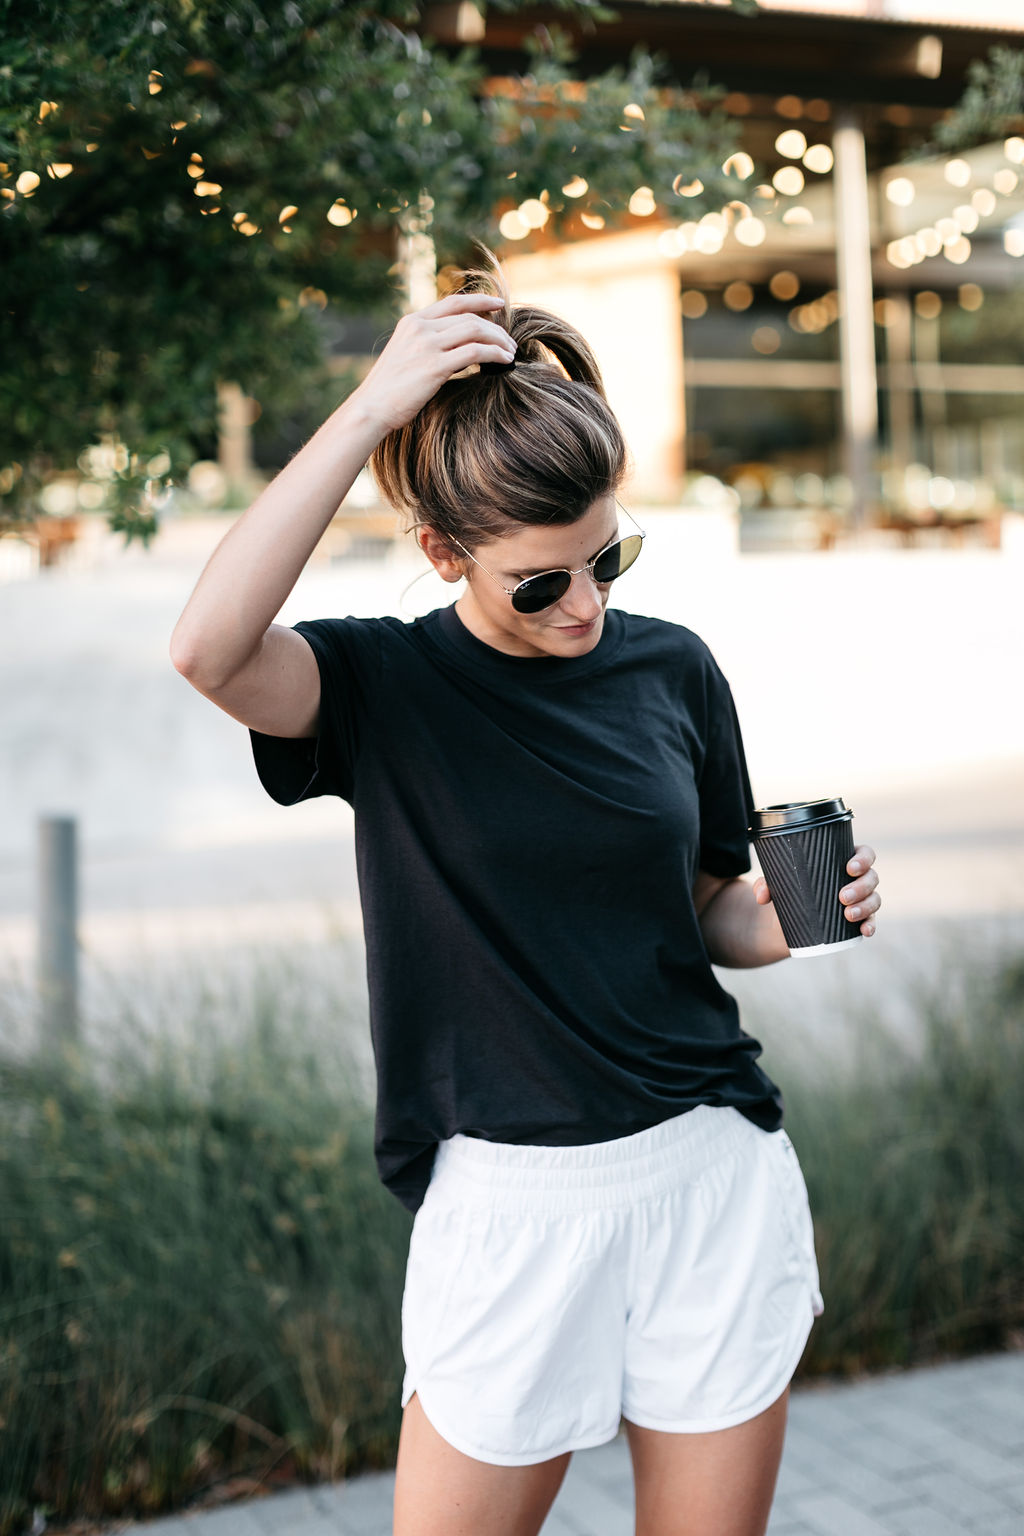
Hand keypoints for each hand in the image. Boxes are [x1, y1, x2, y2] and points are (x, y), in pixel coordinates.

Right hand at [350, 292, 515, 435]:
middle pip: (469, 318)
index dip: (479, 300)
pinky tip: (504, 362)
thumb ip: (427, 343)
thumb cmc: (390, 389)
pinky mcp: (434, 366)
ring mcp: (426, 346)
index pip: (453, 302)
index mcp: (412, 322)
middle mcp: (420, 328)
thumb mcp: (405, 354)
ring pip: (475, 331)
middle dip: (495, 329)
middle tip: (509, 342)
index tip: (499, 305)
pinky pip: (475, 352)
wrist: (371, 408)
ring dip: (498, 341)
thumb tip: (459, 346)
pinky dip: (494, 354)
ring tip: (510, 353)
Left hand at [752, 843, 879, 938]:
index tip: (849, 868)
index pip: (864, 853)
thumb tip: (762, 895)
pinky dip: (870, 925)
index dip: (863, 859)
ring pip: (874, 899)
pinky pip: (871, 921)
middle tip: (842, 897)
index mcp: (842, 860)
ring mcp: (859, 900)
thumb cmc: (787, 890)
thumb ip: (765, 884)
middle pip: (872, 877)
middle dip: (861, 887)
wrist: (785, 921)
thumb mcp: (775, 883)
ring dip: (866, 907)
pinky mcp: (857, 920)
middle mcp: (855, 879)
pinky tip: (865, 931)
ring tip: (848, 915)